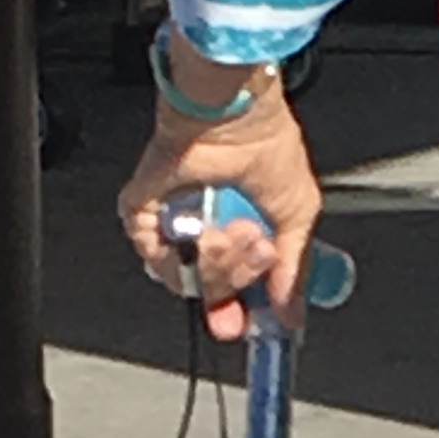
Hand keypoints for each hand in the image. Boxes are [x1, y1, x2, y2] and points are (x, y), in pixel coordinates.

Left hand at [117, 48, 324, 340]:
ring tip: (241, 228)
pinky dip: (192, 252)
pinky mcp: (141, 213)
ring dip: (222, 262)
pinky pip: (160, 259)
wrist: (236, 114)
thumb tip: (289, 314)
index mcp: (232, 229)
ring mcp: (170, 224)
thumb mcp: (297, 217)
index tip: (253, 323)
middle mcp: (199, 231)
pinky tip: (211, 227)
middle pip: (212, 291)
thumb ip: (293, 272)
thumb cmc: (266, 145)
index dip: (239, 311)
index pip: (227, 290)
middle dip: (242, 274)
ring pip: (188, 280)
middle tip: (261, 246)